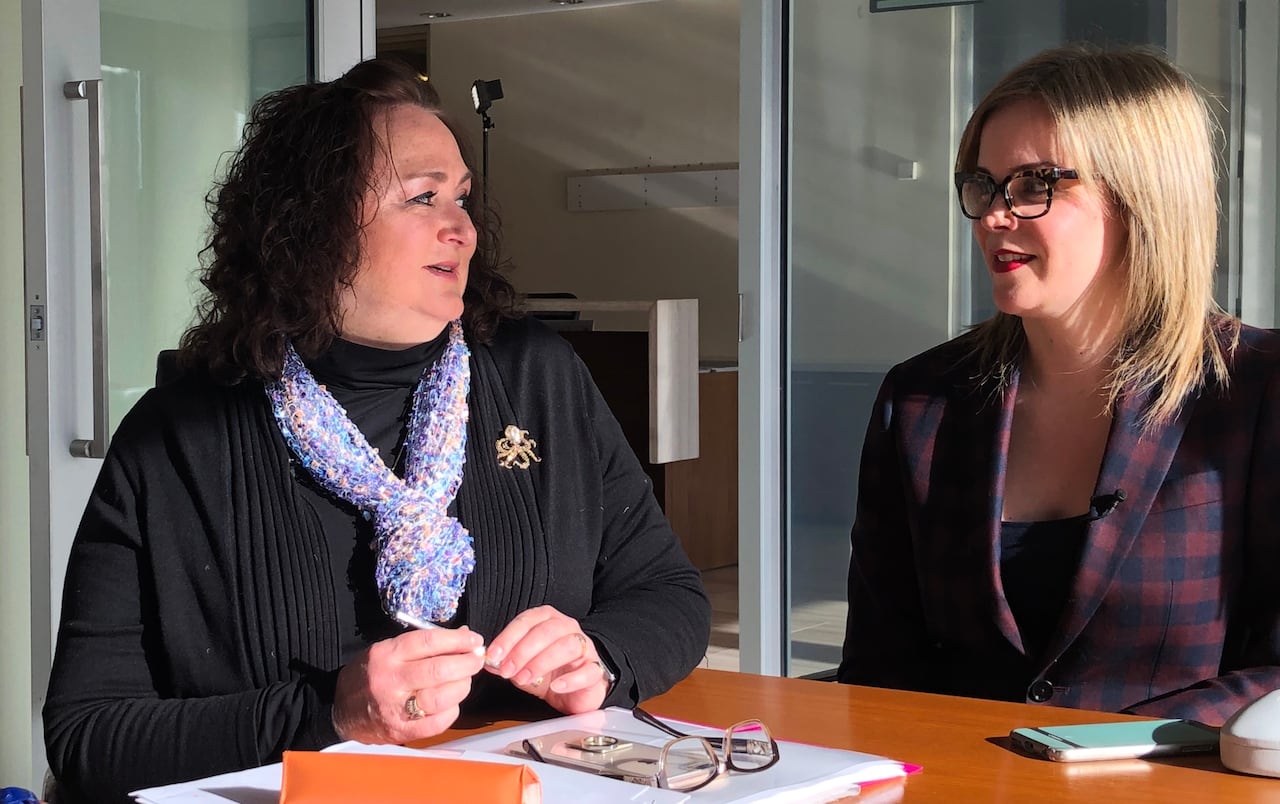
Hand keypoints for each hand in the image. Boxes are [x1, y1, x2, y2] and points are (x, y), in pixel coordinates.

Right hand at [332, 626, 486, 743]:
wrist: (341, 710)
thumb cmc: (370, 674)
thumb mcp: (388, 650)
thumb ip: (422, 644)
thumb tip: (462, 635)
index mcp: (387, 655)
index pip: (429, 642)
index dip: (457, 639)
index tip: (474, 639)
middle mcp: (391, 680)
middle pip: (438, 670)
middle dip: (466, 663)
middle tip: (477, 659)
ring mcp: (395, 708)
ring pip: (441, 697)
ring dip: (462, 687)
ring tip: (465, 680)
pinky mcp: (400, 731)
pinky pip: (436, 723)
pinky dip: (451, 712)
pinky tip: (452, 703)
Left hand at [483, 605, 611, 714]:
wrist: (577, 691)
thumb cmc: (550, 672)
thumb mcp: (523, 665)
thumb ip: (506, 660)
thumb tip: (488, 660)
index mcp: (548, 621)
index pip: (528, 621)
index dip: (509, 637)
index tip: (494, 654)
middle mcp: (568, 629)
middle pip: (547, 631)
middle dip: (523, 650)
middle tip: (508, 669)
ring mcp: (585, 648)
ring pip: (568, 646)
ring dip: (542, 662)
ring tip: (525, 678)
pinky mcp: (596, 670)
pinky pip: (588, 671)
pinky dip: (571, 679)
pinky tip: (556, 686)